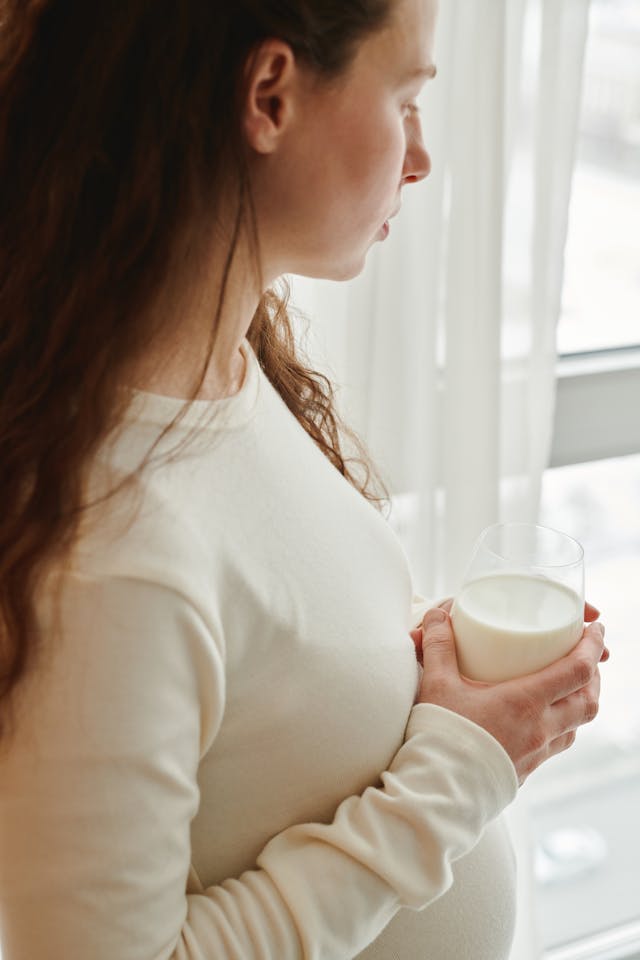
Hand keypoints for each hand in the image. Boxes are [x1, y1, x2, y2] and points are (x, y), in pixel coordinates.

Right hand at [413, 604, 606, 785]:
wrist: (437, 793)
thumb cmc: (440, 739)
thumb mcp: (437, 685)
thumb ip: (440, 646)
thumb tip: (437, 615)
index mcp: (525, 702)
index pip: (577, 670)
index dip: (592, 646)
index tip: (596, 629)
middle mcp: (540, 729)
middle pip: (588, 700)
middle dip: (594, 674)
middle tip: (587, 655)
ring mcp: (537, 752)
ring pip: (577, 725)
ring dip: (581, 701)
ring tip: (570, 685)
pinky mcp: (527, 769)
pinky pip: (558, 744)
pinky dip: (563, 725)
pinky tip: (544, 718)